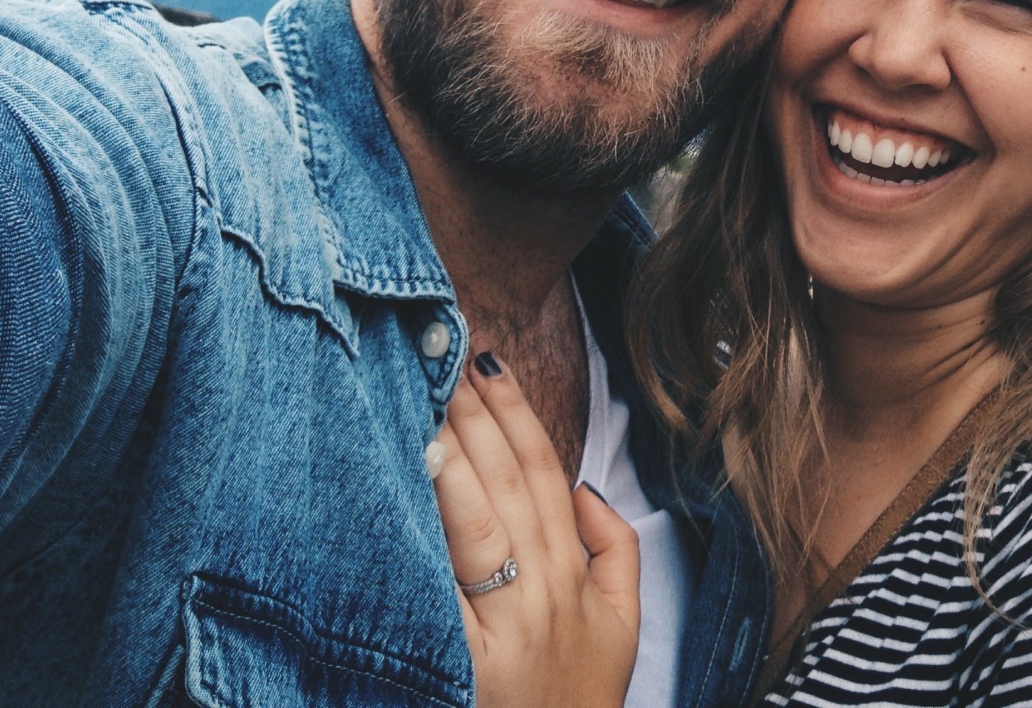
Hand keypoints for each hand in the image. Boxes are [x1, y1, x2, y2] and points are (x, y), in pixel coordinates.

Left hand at [432, 355, 639, 707]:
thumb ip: (615, 551)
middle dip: (476, 416)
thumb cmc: (576, 705)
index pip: (544, 472)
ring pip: (482, 525)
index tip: (490, 363)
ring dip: (454, 459)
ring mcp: (507, 632)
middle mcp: (544, 594)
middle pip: (508, 485)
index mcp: (576, 577)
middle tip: (442, 358)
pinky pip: (443, 594)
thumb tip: (584, 488)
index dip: (519, 413)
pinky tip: (409, 498)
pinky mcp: (469, 670)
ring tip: (427, 403)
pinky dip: (427, 543)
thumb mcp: (622, 629)